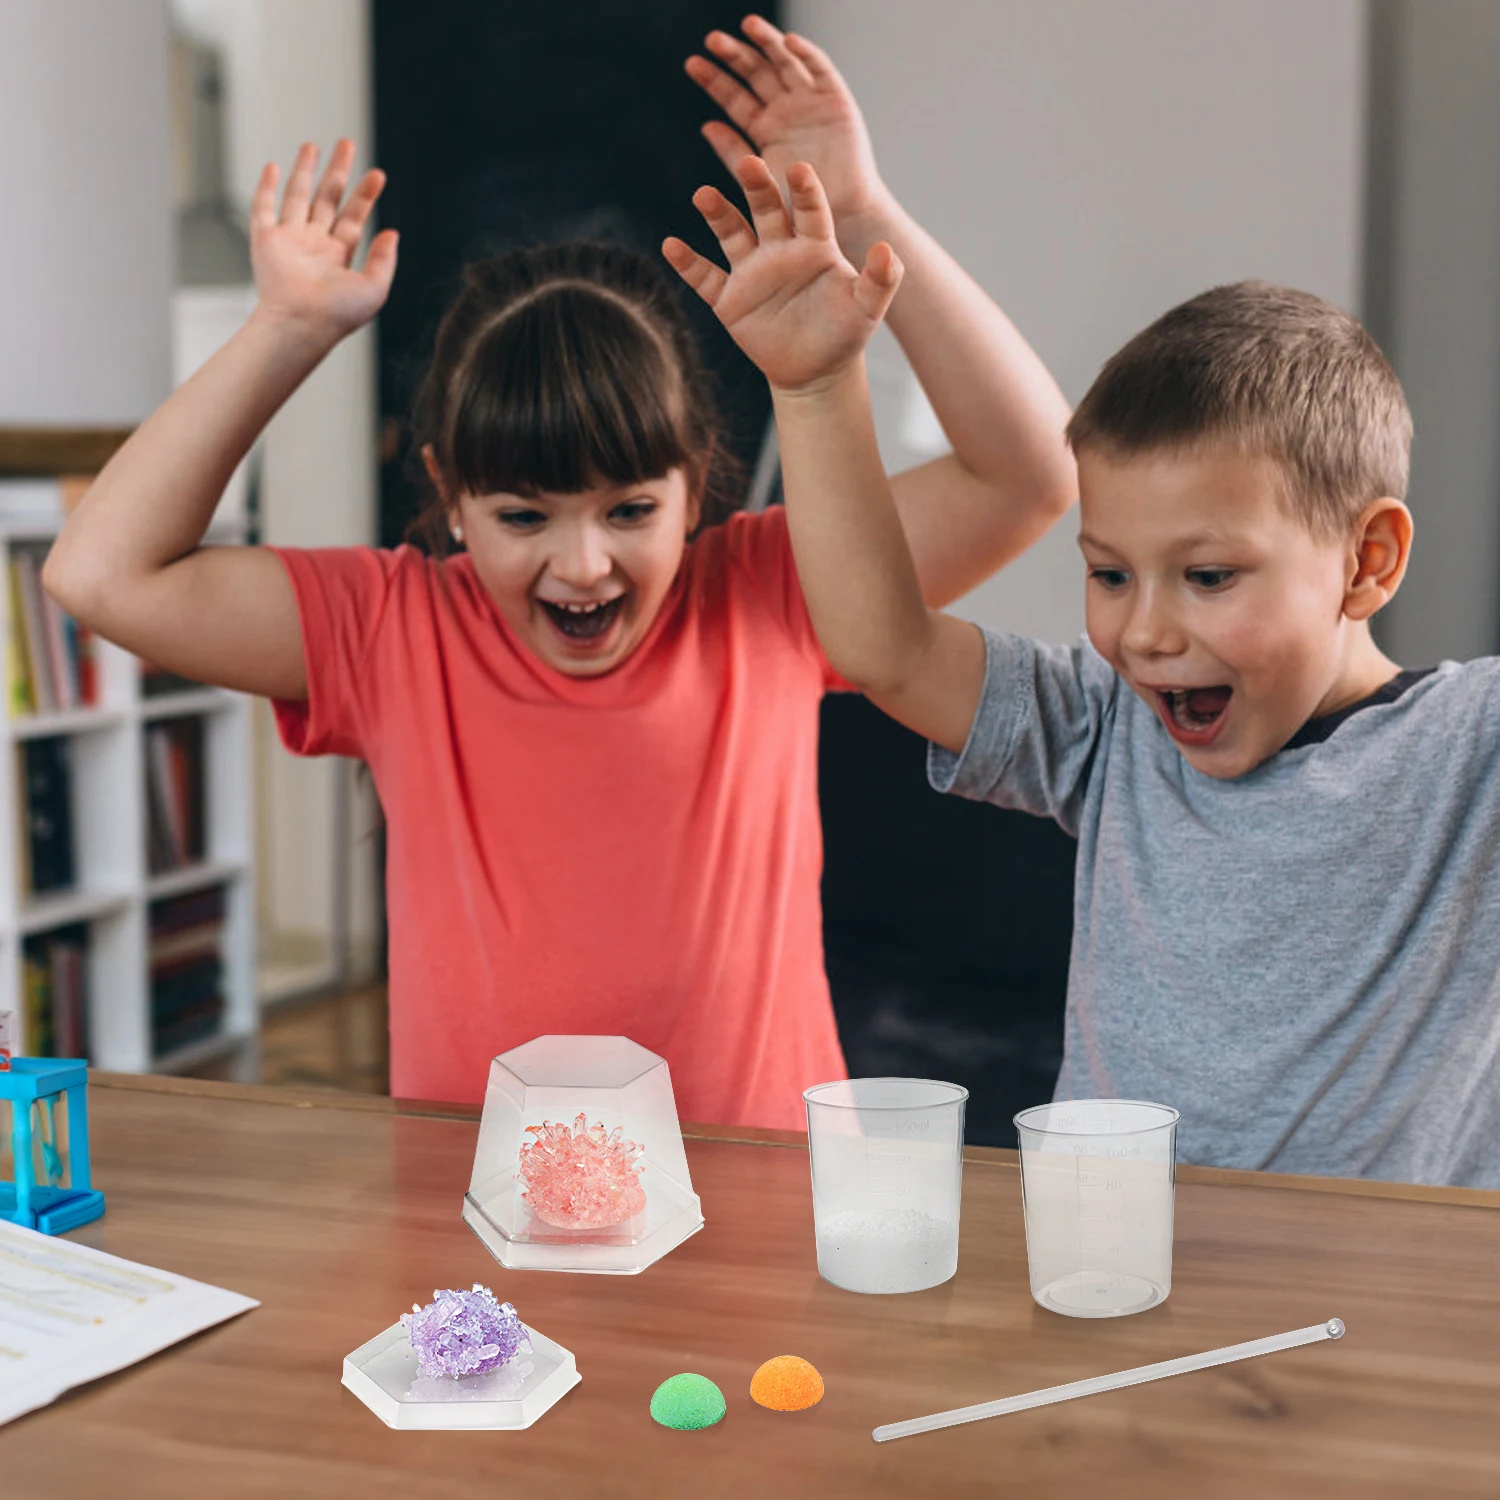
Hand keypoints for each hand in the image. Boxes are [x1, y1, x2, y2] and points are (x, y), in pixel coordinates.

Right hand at [249, 140, 397, 340]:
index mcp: (339, 257)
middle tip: (348, 143)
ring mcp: (289, 241)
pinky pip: (263, 208)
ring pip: (297, 196)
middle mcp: (314, 245)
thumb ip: (385, 260)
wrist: (302, 323)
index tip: (378, 174)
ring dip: (305, 170)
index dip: (366, 195)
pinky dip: (265, 187)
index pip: (354, 217)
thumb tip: (393, 232)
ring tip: (313, 145)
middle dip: (338, 171)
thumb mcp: (375, 288)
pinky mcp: (265, 241)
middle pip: (327, 198)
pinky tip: (272, 167)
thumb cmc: (338, 314)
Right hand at [664, 156, 900, 394]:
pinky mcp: (728, 298)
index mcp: (815, 244)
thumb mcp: (867, 309)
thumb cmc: (844, 332)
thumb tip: (887, 251)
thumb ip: (880, 280)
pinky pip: (705, 277)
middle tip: (749, 163)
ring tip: (703, 195)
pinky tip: (671, 246)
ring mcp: (751, 270)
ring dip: (717, 214)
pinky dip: (688, 263)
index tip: (800, 170)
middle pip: (765, 210)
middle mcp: (779, 248)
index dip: (805, 192)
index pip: (810, 210)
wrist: (816, 370)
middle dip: (757, 187)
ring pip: (731, 234)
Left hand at [685, 16, 884, 230]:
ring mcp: (810, 101)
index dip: (715, 80)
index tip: (693, 65)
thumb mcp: (760, 178)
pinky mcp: (836, 100)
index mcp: (764, 128)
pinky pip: (821, 70)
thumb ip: (733, 153)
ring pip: (785, 63)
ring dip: (768, 42)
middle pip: (756, 73)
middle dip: (736, 56)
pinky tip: (789, 42)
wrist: (841, 214)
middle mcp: (785, 109)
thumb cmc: (800, 204)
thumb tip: (707, 126)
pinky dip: (807, 54)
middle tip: (713, 40)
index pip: (734, 98)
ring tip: (749, 25)